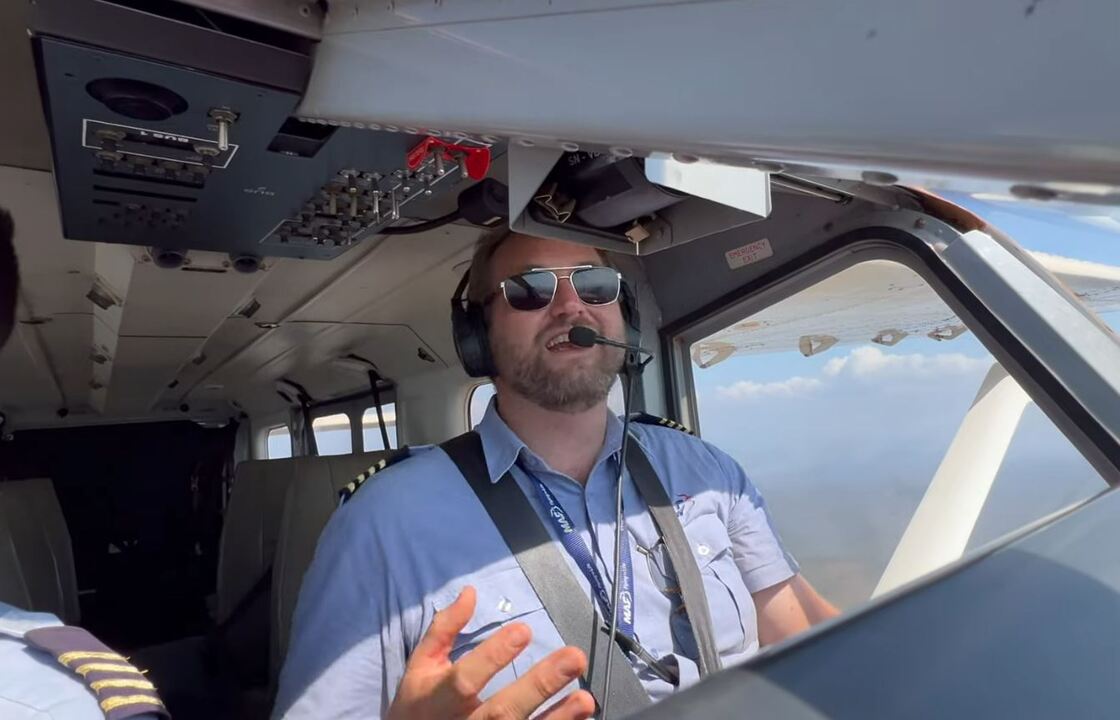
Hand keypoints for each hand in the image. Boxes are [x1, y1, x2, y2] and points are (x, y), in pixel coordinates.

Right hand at [387, 586, 596, 719]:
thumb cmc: (419, 704)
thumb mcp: (421, 666)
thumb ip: (444, 629)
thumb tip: (470, 592)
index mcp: (436, 699)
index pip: (465, 680)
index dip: (493, 657)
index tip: (524, 630)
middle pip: (502, 711)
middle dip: (539, 686)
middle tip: (574, 658)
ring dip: (556, 718)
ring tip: (586, 698)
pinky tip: (579, 719)